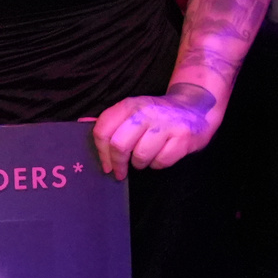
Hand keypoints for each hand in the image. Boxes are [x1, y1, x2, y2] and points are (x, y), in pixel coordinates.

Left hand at [90, 83, 216, 180]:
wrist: (196, 109)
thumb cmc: (157, 116)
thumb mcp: (133, 111)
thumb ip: (110, 120)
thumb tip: (81, 123)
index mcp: (130, 105)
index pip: (103, 129)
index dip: (100, 151)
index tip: (105, 164)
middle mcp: (147, 112)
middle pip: (119, 145)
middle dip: (117, 164)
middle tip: (119, 172)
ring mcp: (166, 125)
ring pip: (140, 156)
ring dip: (140, 164)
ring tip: (144, 157)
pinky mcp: (183, 138)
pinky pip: (161, 162)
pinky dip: (158, 164)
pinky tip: (161, 154)